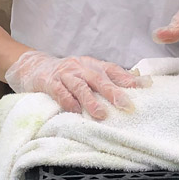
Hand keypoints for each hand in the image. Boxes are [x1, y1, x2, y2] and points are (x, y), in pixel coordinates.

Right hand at [5, 50, 150, 119]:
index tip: (146, 86)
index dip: (128, 78)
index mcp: (91, 64)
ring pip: (80, 86)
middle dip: (113, 92)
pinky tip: (74, 112)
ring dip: (91, 100)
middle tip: (126, 105)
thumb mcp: (86, 72)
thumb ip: (106, 78)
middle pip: (99, 78)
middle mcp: (79, 67)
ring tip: (101, 114)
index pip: (113, 70)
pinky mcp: (48, 82)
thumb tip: (134, 85)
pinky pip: (59, 91)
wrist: (32, 65)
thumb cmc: (66, 73)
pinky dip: (67, 101)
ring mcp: (64, 74)